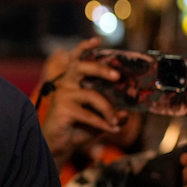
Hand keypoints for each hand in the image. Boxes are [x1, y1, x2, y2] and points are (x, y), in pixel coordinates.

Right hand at [41, 38, 123, 163]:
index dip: (84, 48)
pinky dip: (103, 123)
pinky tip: (112, 130)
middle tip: (117, 76)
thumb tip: (127, 114)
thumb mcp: (100, 119)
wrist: (59, 146)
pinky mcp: (61, 108)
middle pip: (82, 67)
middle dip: (101, 69)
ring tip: (115, 121)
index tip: (97, 40)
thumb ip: (113, 114)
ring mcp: (62, 95)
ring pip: (92, 95)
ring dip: (108, 110)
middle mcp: (66, 84)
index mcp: (73, 81)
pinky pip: (89, 114)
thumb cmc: (79, 128)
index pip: (77, 59)